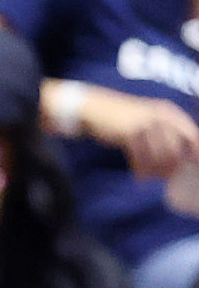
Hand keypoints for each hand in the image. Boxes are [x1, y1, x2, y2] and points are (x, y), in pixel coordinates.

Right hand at [82, 88, 198, 178]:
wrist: (98, 109)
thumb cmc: (125, 117)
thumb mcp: (150, 118)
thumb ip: (166, 132)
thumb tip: (179, 156)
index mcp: (169, 113)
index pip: (191, 133)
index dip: (195, 150)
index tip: (194, 164)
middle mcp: (160, 117)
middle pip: (175, 148)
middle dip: (172, 166)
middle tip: (166, 177)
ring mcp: (145, 125)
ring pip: (158, 155)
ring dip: (155, 170)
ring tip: (150, 178)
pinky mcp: (129, 133)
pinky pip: (139, 157)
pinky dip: (140, 169)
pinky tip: (138, 176)